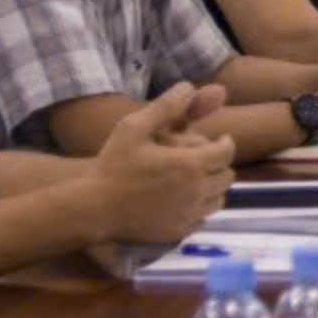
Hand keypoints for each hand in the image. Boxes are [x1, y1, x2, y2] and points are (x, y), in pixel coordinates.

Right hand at [83, 84, 235, 242]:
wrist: (91, 208)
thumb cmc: (111, 165)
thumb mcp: (133, 128)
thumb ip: (164, 107)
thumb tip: (188, 85)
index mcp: (190, 164)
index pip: (227, 151)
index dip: (225, 143)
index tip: (218, 140)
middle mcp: (196, 191)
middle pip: (227, 175)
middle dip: (219, 164)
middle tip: (206, 158)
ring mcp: (188, 214)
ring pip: (219, 198)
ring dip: (213, 186)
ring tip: (197, 178)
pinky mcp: (178, 232)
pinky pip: (203, 218)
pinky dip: (200, 207)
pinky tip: (184, 198)